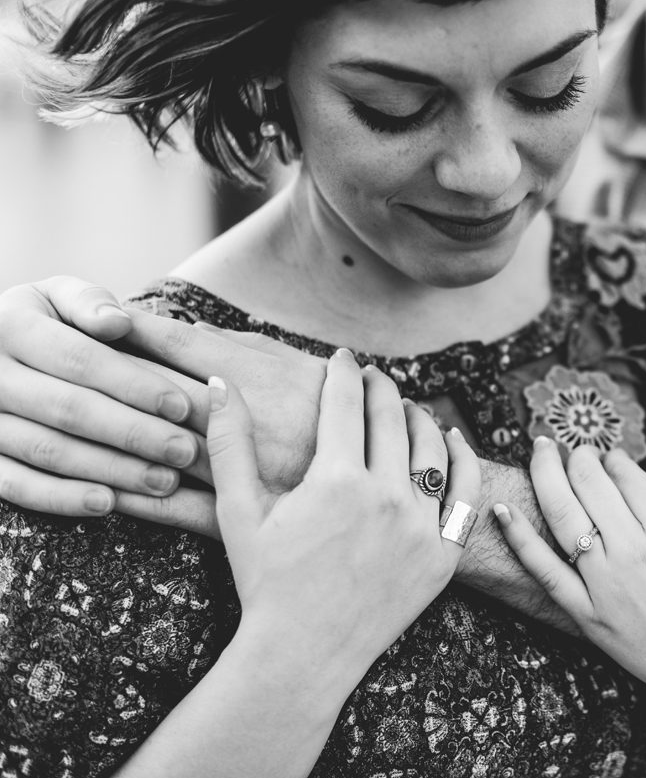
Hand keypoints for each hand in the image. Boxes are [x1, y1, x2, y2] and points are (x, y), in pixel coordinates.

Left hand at [0, 276, 332, 538]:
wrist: (387, 493)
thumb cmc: (347, 421)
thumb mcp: (310, 374)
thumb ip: (253, 349)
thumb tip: (192, 327)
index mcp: (266, 380)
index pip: (183, 346)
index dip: (136, 330)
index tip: (98, 318)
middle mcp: (250, 422)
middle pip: (159, 393)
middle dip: (110, 373)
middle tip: (66, 358)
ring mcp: (245, 473)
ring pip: (160, 449)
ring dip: (111, 436)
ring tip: (67, 425)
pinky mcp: (245, 519)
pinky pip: (178, 511)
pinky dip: (138, 501)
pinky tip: (105, 494)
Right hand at [0, 278, 201, 515]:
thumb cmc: (42, 321)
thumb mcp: (56, 296)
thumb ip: (88, 302)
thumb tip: (119, 321)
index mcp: (8, 324)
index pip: (80, 359)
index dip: (135, 384)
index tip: (183, 406)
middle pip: (69, 409)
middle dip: (134, 433)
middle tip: (186, 452)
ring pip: (46, 450)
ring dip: (110, 470)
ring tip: (165, 481)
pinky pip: (12, 484)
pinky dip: (60, 498)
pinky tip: (109, 503)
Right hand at [208, 349, 477, 667]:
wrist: (303, 655)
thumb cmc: (264, 583)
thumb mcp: (239, 513)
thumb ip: (230, 443)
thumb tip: (219, 384)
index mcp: (335, 481)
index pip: (346, 402)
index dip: (344, 372)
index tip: (342, 359)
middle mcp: (386, 497)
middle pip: (391, 416)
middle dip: (379, 387)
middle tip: (370, 377)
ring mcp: (421, 526)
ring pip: (432, 446)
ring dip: (418, 417)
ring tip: (403, 407)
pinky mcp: (444, 554)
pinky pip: (467, 494)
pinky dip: (463, 460)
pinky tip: (451, 441)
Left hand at [496, 441, 645, 733]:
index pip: (623, 471)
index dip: (612, 458)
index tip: (610, 458)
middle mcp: (634, 546)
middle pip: (588, 483)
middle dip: (576, 457)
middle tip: (572, 450)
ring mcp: (607, 582)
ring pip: (561, 513)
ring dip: (544, 474)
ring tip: (540, 453)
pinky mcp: (589, 615)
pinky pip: (544, 570)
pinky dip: (518, 537)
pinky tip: (502, 509)